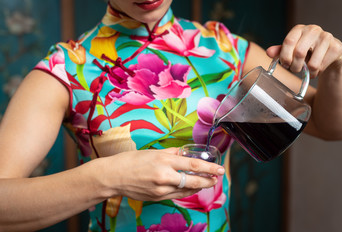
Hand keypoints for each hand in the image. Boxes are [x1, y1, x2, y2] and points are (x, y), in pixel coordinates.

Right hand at [99, 147, 224, 200]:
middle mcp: (164, 176)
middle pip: (193, 180)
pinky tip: (190, 187)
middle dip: (208, 180)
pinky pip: (176, 194)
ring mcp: (161, 190)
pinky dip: (185, 190)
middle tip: (217, 178)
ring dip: (198, 186)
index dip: (209, 168)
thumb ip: (171, 153)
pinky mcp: (157, 198)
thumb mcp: (153, 152)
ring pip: (186, 189)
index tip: (219, 169)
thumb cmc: (131, 161)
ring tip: (206, 182)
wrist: (114, 177)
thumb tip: (185, 153)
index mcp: (164, 161)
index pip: (192, 165)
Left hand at [266, 24, 341, 77]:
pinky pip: (321, 67)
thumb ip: (280, 51)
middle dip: (295, 66)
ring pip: (312, 63)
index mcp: (299, 29)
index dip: (285, 57)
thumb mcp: (292, 50)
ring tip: (307, 69)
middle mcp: (313, 30)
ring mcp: (326, 38)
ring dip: (307, 71)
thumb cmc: (308, 51)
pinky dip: (316, 72)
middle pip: (299, 53)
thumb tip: (268, 52)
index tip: (285, 64)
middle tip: (295, 69)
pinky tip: (317, 68)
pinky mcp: (336, 48)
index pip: (288, 42)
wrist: (331, 54)